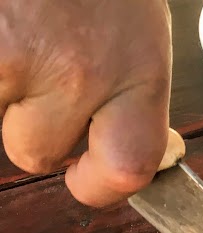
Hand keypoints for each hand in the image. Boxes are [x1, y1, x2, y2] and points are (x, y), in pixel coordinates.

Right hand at [0, 0, 171, 205]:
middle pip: (35, 152)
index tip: (88, 179)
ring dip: (0, 89)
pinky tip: (9, 26)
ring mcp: (13, 56)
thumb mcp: (137, 28)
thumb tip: (139, 157)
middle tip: (40, 68)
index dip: (102, 187)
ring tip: (22, 31)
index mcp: (136, 67)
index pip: (128, 168)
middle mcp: (77, 69)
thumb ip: (133, 96)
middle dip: (33, 124)